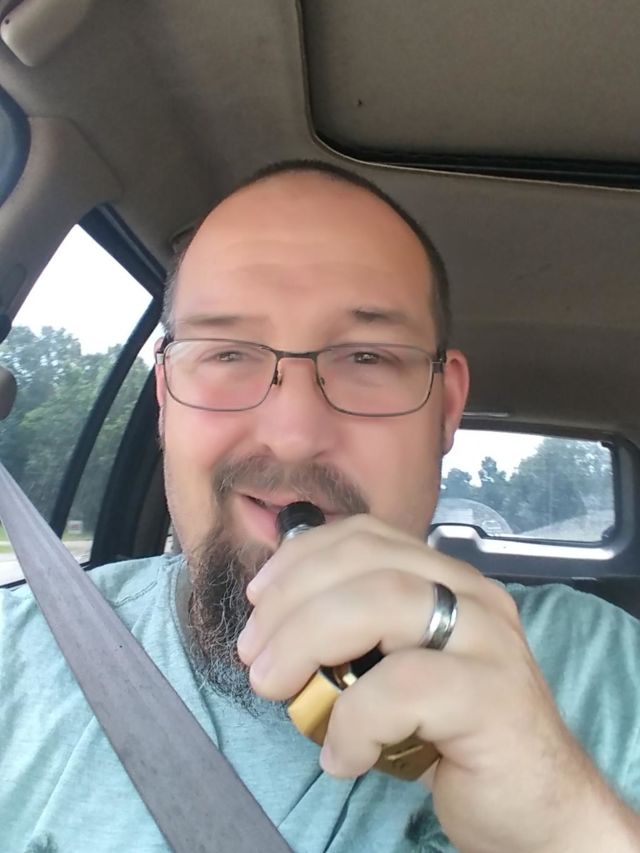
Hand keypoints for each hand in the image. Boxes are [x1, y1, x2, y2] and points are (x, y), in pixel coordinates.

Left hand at [237, 514, 635, 852]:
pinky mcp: (494, 697)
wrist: (535, 802)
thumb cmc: (449, 733)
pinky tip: (341, 757)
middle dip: (292, 601)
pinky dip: (354, 722)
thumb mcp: (394, 668)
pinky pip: (403, 689)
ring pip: (384, 603)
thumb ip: (356, 634)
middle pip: (367, 562)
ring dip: (307, 641)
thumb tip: (276, 622)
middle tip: (254, 655)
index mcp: (446, 577)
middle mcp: (472, 594)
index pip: (366, 535)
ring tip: (274, 689)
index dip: (301, 556)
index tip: (258, 598)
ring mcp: (489, 640)